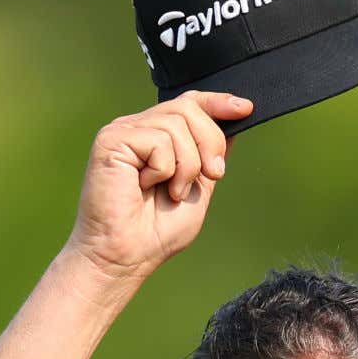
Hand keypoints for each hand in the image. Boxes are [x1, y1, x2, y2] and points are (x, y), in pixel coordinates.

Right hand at [65, 91, 253, 280]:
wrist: (126, 256)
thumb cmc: (156, 232)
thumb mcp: (198, 188)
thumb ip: (210, 155)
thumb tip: (232, 121)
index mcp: (156, 136)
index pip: (188, 103)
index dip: (217, 102)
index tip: (246, 109)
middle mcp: (137, 128)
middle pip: (188, 109)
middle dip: (211, 142)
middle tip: (213, 174)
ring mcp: (122, 132)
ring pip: (176, 125)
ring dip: (187, 166)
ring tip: (172, 192)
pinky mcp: (111, 141)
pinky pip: (158, 141)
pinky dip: (163, 170)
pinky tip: (145, 187)